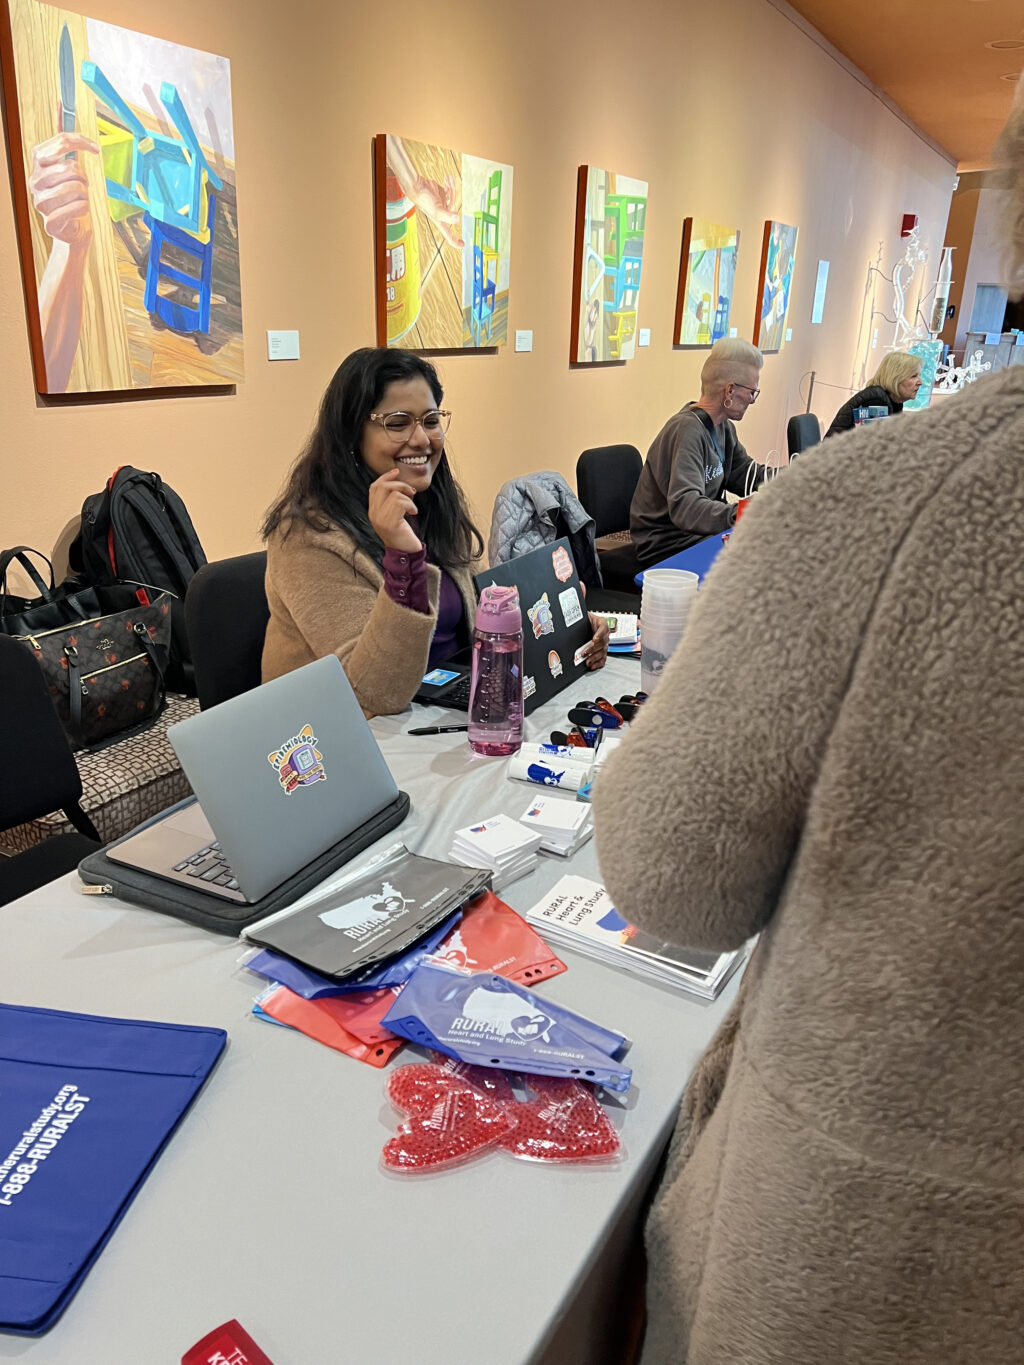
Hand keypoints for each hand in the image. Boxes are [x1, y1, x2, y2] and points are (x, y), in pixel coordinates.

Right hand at [29, 130, 98, 246]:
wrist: (71, 229)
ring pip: (77, 187)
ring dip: (86, 194)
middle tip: (82, 187)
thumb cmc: (71, 196)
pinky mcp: (50, 221)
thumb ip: (64, 140)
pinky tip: (80, 211)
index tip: (94, 149)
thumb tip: (60, 105)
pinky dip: (85, 209)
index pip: (61, 142)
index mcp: (38, 163)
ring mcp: (40, 201)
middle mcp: (35, 180)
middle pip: (72, 167)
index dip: (81, 142)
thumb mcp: (68, 165)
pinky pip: (78, 207)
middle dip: (84, 177)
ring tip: (79, 199)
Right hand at [368, 469, 421, 552]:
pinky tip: (414, 513)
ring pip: (394, 494)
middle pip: (382, 487)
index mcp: (373, 511)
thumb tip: (400, 483)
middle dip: (400, 484)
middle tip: (412, 492)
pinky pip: (400, 503)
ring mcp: (380, 519)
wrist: (405, 553)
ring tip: (412, 508)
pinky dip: (411, 505)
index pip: (374, 487)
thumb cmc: (403, 533)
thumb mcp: (395, 514)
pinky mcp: (389, 523)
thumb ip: (392, 501)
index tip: (397, 472)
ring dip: (408, 498)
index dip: (385, 477)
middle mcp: (373, 514)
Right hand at [409, 173, 463, 248]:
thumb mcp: (436, 210)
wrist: (417, 186)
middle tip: (448, 190)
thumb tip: (457, 219)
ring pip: (452, 199)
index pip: (449, 235)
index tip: (462, 245)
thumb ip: (447, 215)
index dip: (455, 241)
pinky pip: (449, 192)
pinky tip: (448, 180)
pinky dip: (450, 186)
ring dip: (452, 189)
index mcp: (441, 221)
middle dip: (453, 197)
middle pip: (454, 210)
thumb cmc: (423, 200)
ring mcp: (441, 204)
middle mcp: (442, 214)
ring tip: (448, 181)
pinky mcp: (440, 195)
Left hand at [582, 613, 609, 670]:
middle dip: (592, 649)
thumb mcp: (584, 616)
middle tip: (584, 652)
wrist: (587, 624)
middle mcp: (605, 634)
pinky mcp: (602, 651)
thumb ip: (581, 617)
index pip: (603, 628)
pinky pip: (603, 658)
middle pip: (602, 642)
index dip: (599, 634)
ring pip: (602, 652)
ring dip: (594, 657)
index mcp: (601, 623)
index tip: (594, 639)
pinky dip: (598, 663)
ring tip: (587, 661)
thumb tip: (572, 618)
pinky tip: (592, 665)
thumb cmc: (586, 620)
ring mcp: (605, 643)